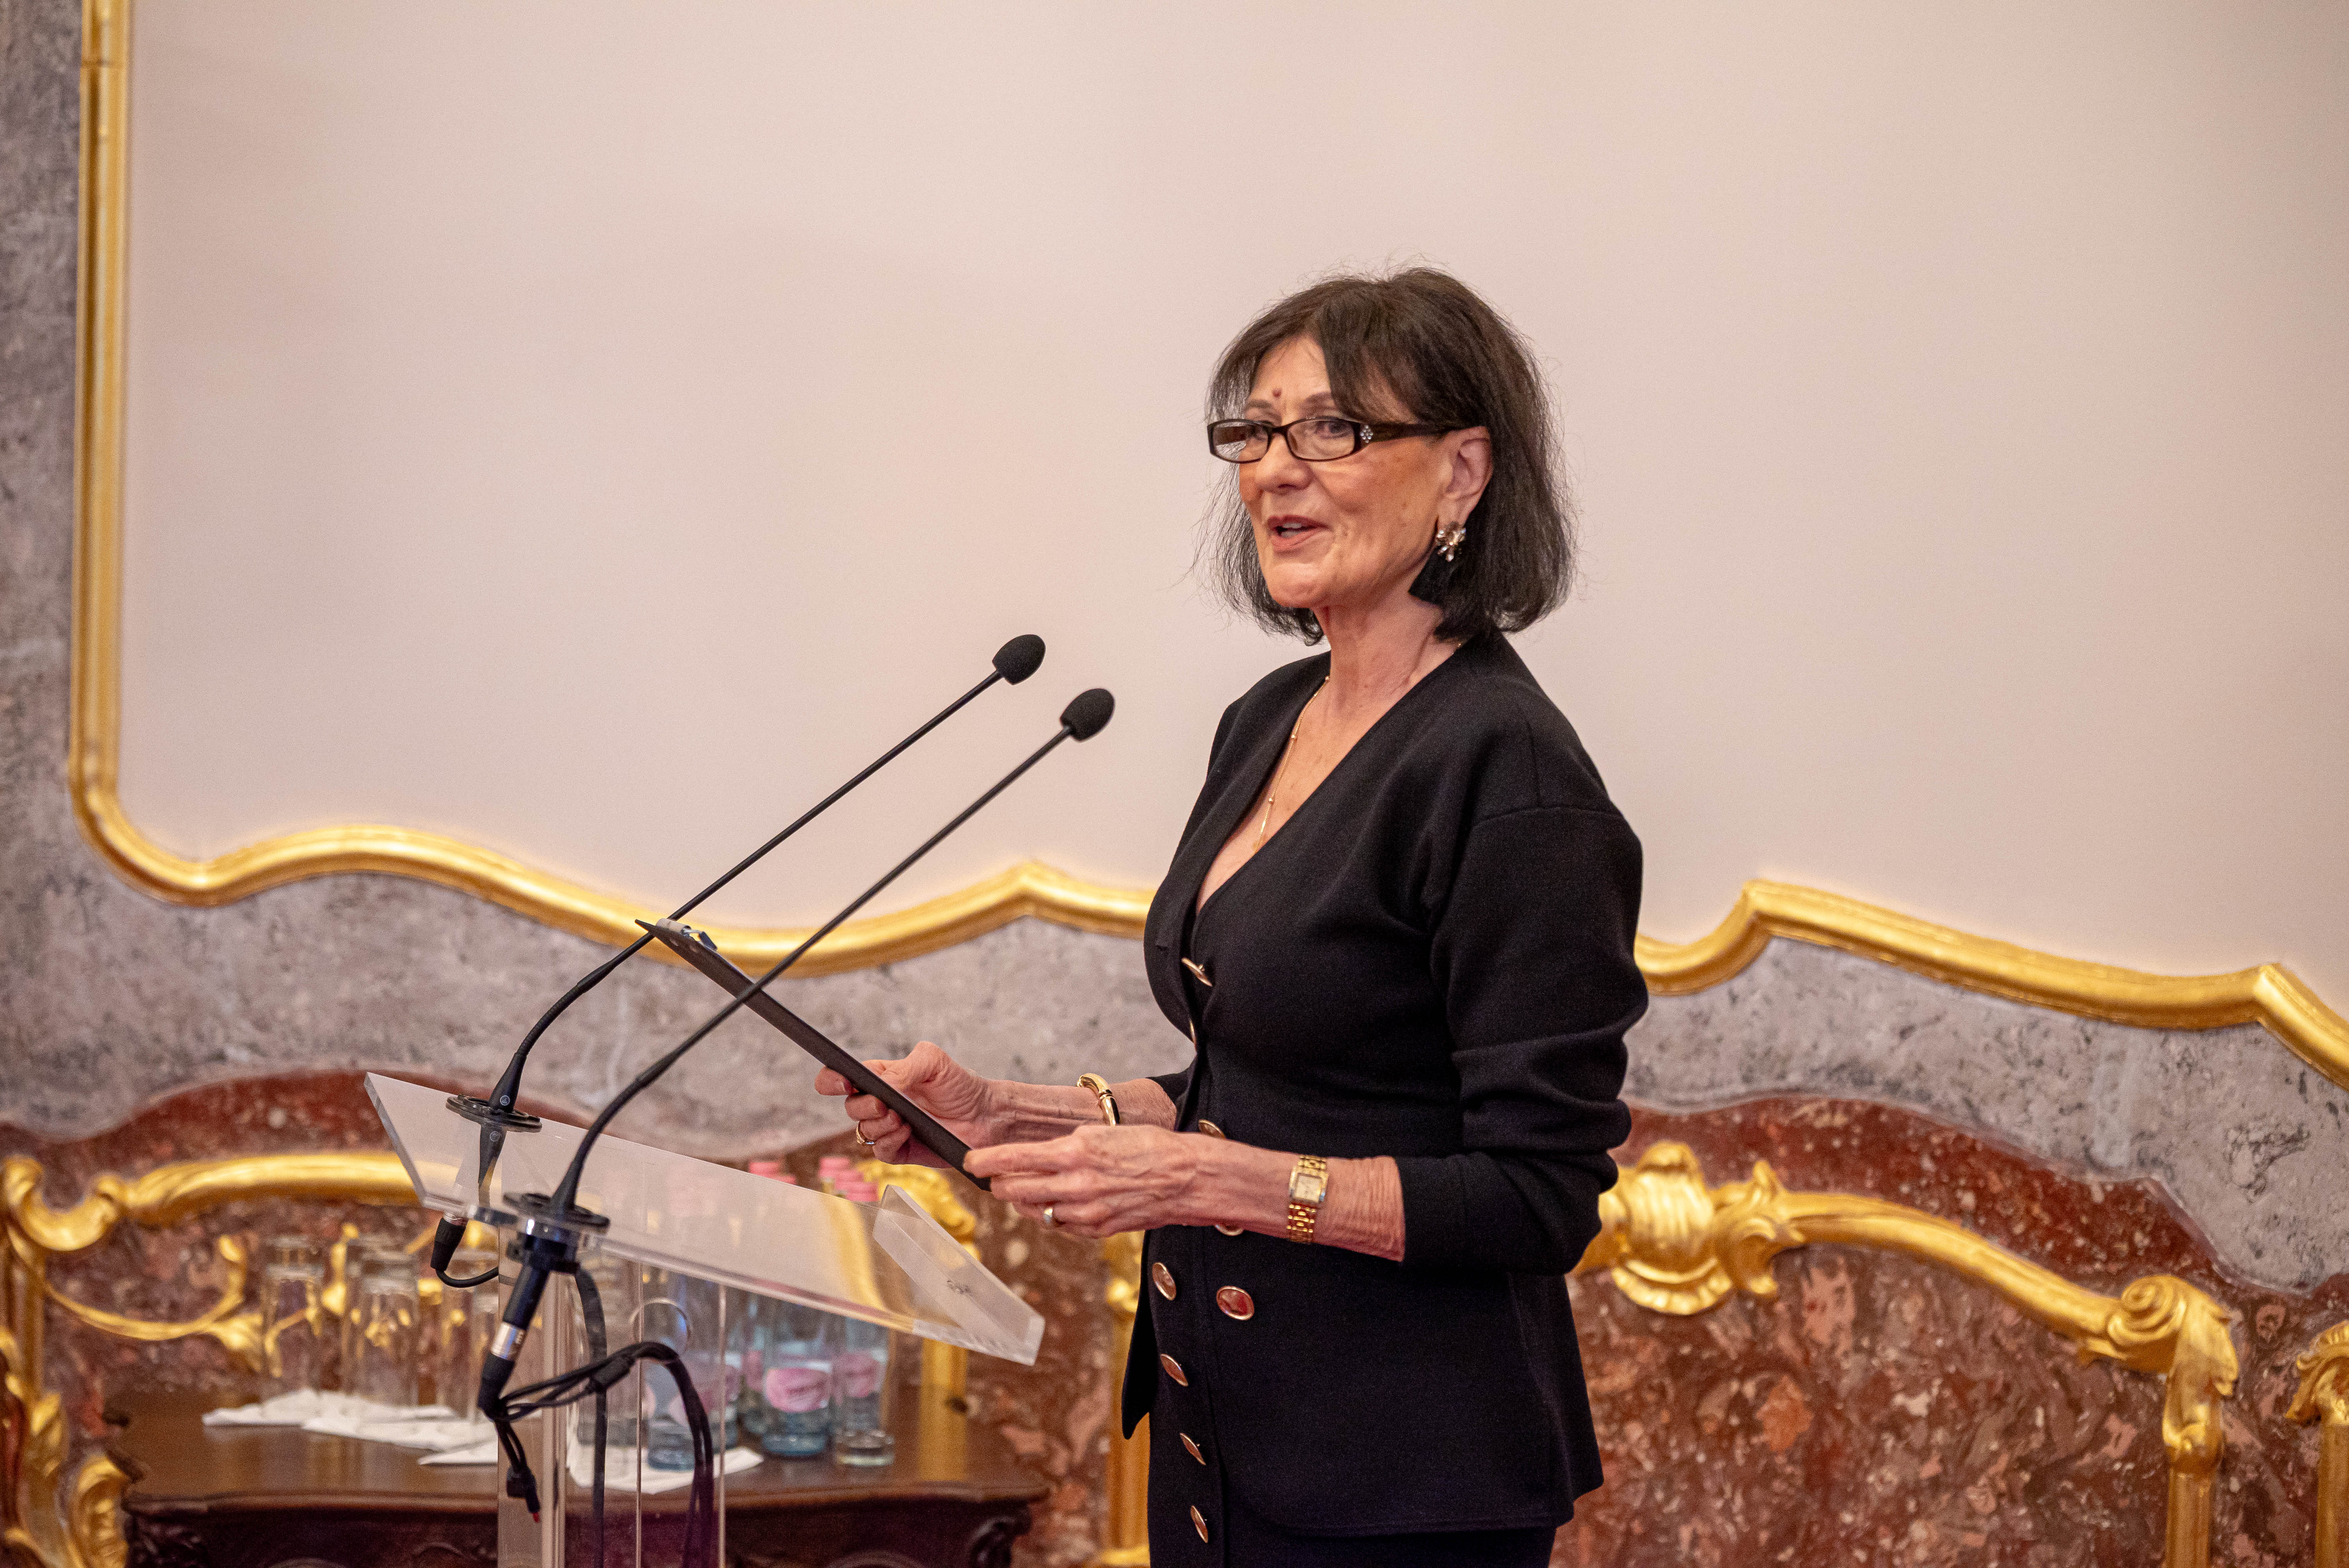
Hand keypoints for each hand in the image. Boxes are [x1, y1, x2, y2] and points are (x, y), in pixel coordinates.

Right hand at [814, 1040, 997, 1167]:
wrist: (985, 1116)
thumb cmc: (960, 1085)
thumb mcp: (934, 1062)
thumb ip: (904, 1068)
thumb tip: (882, 1085)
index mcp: (882, 1077)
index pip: (840, 1077)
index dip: (831, 1080)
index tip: (842, 1082)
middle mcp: (881, 1103)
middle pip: (849, 1107)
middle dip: (863, 1106)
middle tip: (886, 1104)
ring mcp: (889, 1129)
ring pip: (863, 1132)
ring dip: (879, 1125)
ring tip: (903, 1119)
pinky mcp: (901, 1151)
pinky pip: (880, 1152)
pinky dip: (889, 1142)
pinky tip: (907, 1132)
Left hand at [963, 1124, 1216, 1237]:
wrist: (1186, 1178)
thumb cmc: (1150, 1148)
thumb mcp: (1102, 1134)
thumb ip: (1067, 1147)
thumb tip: (1038, 1156)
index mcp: (1075, 1151)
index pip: (1014, 1158)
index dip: (986, 1161)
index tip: (971, 1161)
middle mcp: (1076, 1184)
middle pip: (1017, 1190)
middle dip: (1001, 1184)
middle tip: (995, 1177)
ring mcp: (1086, 1211)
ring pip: (1036, 1211)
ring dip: (1025, 1202)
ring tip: (1026, 1190)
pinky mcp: (1097, 1230)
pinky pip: (1060, 1226)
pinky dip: (1052, 1215)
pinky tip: (1057, 1204)